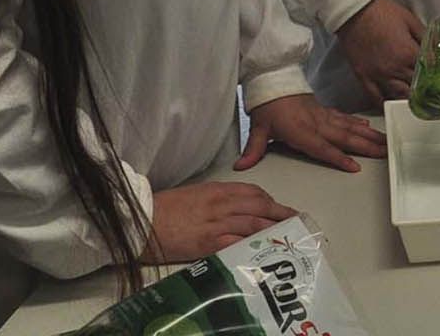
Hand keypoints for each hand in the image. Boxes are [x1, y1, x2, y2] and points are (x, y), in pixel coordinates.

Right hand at [143, 181, 294, 262]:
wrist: (143, 219)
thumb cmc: (165, 207)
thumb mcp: (195, 194)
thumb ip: (217, 198)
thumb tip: (236, 207)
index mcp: (217, 189)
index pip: (253, 192)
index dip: (270, 200)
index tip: (280, 209)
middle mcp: (221, 204)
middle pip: (260, 206)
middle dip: (280, 214)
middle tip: (296, 222)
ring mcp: (216, 223)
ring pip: (254, 224)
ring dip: (273, 230)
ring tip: (286, 237)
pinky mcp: (208, 242)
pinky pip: (236, 243)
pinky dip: (252, 246)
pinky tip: (262, 250)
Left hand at [235, 93, 387, 172]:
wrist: (272, 79)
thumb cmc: (266, 104)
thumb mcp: (257, 127)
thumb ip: (253, 149)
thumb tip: (241, 166)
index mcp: (300, 130)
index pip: (322, 147)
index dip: (338, 157)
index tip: (355, 166)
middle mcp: (316, 123)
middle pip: (343, 137)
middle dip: (365, 146)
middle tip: (384, 153)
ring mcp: (322, 116)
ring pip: (348, 127)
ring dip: (367, 135)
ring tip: (384, 143)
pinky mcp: (324, 110)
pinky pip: (344, 117)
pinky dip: (357, 122)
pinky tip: (368, 127)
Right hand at [336, 0, 425, 107]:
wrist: (354, 11)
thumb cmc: (383, 12)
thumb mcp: (410, 19)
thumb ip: (425, 36)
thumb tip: (438, 49)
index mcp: (408, 53)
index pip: (427, 72)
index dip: (435, 77)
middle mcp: (395, 68)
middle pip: (414, 87)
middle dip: (424, 91)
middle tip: (431, 97)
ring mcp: (378, 75)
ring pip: (397, 95)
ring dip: (407, 101)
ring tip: (415, 105)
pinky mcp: (363, 77)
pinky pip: (374, 97)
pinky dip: (383, 104)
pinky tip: (390, 108)